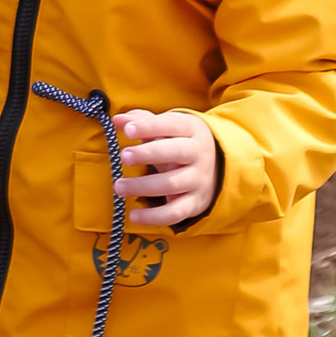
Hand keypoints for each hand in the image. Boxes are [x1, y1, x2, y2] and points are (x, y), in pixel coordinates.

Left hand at [112, 108, 220, 229]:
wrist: (217, 168)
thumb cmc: (180, 142)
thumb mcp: (167, 127)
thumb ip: (141, 121)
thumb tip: (118, 119)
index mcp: (191, 129)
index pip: (170, 125)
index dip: (149, 127)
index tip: (127, 130)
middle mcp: (198, 153)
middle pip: (175, 152)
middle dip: (148, 154)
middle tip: (124, 156)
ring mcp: (198, 179)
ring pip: (173, 183)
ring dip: (144, 186)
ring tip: (119, 186)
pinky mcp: (195, 203)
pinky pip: (176, 212)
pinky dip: (154, 216)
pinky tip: (134, 215)